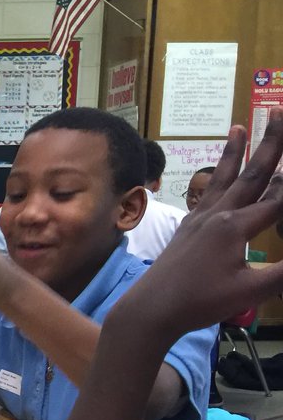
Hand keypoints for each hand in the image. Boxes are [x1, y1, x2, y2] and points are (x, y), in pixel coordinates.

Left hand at [115, 108, 282, 338]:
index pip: (278, 197)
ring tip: (240, 126)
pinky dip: (217, 179)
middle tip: (279, 110)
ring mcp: (199, 219)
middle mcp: (218, 214)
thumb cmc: (199, 302)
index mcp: (236, 225)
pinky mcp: (187, 228)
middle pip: (252, 174)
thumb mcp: (250, 290)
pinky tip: (217, 176)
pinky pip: (207, 195)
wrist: (150, 309)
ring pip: (224, 179)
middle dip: (271, 142)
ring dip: (235, 152)